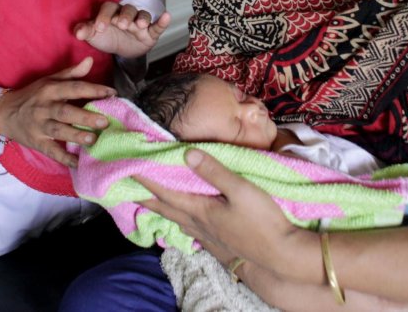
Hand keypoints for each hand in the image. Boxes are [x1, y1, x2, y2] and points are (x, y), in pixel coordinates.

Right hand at [0, 57, 114, 167]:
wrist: (4, 113)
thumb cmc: (32, 95)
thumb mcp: (49, 81)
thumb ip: (72, 73)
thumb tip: (90, 60)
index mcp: (50, 90)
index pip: (73, 88)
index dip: (93, 90)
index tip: (112, 93)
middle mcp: (44, 108)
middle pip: (65, 112)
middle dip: (85, 117)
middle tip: (105, 121)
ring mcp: (39, 126)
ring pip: (58, 131)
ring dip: (76, 136)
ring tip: (93, 140)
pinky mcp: (36, 142)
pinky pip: (51, 151)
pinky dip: (64, 158)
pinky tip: (78, 163)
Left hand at [73, 1, 171, 57]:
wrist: (121, 50)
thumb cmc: (107, 37)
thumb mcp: (94, 35)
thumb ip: (85, 31)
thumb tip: (77, 33)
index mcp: (111, 12)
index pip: (108, 8)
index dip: (104, 16)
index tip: (99, 28)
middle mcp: (126, 14)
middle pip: (127, 9)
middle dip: (125, 16)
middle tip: (121, 25)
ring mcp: (140, 23)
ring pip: (142, 15)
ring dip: (141, 18)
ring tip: (140, 24)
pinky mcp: (151, 33)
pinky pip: (158, 26)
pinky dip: (163, 21)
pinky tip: (167, 16)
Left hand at [136, 148, 303, 270]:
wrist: (281, 255)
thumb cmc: (263, 220)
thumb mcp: (241, 189)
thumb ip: (215, 171)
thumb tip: (188, 152)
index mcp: (200, 210)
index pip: (165, 192)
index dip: (147, 178)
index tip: (129, 166)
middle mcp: (198, 224)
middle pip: (165, 208)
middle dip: (145, 195)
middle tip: (126, 186)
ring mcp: (208, 236)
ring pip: (176, 219)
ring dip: (159, 208)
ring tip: (147, 200)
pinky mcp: (218, 242)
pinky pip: (189, 228)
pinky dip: (177, 220)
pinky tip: (182, 220)